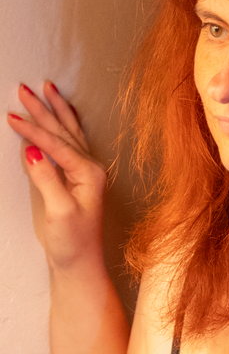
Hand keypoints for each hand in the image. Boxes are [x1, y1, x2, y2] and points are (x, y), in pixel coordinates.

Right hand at [7, 82, 107, 274]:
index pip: (57, 144)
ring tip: (47, 88)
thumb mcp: (58, 211)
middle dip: (44, 109)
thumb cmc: (73, 243)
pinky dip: (63, 125)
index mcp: (90, 174)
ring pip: (69, 133)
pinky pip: (70, 143)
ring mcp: (87, 174)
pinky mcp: (79, 179)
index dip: (33, 130)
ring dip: (56, 111)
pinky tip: (61, 116)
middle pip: (64, 131)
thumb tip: (33, 151)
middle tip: (24, 88)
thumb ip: (47, 179)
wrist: (81, 265)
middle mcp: (92, 170)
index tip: (11, 116)